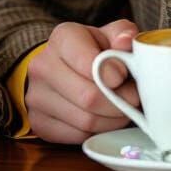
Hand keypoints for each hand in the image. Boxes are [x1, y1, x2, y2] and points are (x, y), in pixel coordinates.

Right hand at [25, 19, 139, 142]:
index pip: (89, 62)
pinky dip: (99, 131)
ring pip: (85, 121)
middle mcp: (43, 66)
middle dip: (119, 102)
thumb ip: (123, 33)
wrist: (63, 66)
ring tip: (124, 108)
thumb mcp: (111, 33)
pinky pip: (77, 136)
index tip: (125, 77)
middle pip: (89, 97)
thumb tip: (126, 42)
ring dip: (113, 120)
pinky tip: (107, 118)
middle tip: (134, 99)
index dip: (114, 74)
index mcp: (62, 38)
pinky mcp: (39, 123)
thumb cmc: (94, 48)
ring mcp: (36, 97)